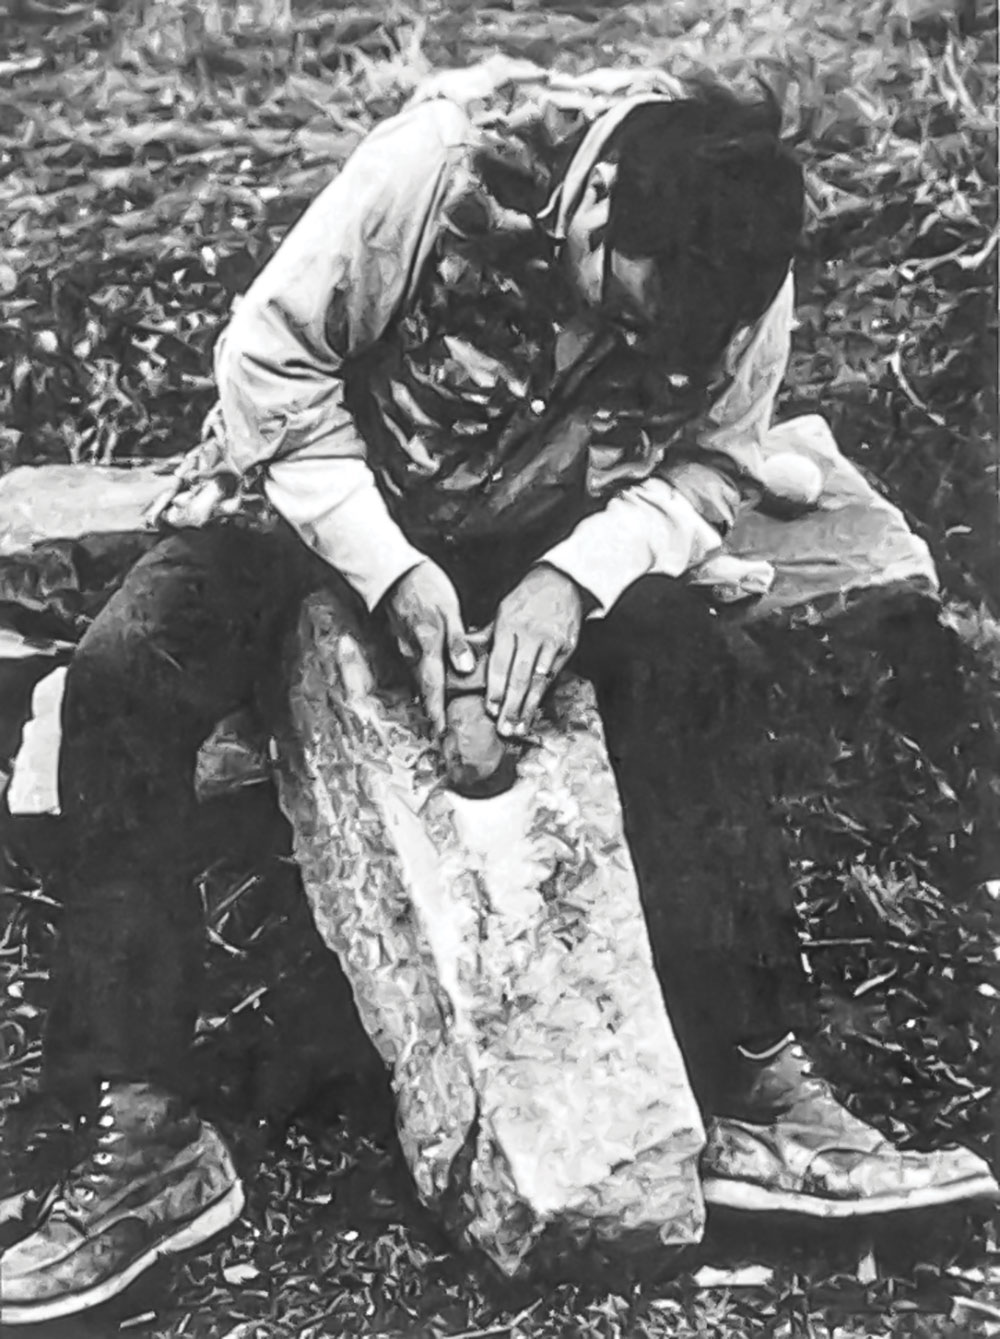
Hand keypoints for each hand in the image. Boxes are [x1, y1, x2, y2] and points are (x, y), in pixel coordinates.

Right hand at [385, 562, 473, 735]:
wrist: (392, 569)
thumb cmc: (424, 584)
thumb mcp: (448, 609)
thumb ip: (456, 641)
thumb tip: (465, 668)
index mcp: (428, 646)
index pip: (434, 686)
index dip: (437, 710)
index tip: (439, 731)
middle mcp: (413, 651)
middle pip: (424, 687)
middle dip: (432, 708)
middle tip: (439, 729)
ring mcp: (405, 645)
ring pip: (418, 675)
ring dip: (428, 693)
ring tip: (437, 710)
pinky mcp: (402, 637)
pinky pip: (415, 662)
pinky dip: (423, 674)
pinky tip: (432, 676)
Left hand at [486, 564, 583, 737]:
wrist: (561, 581)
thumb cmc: (526, 599)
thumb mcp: (501, 612)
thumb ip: (487, 637)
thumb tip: (464, 657)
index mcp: (509, 625)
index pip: (500, 663)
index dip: (495, 689)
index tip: (491, 710)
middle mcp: (530, 634)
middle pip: (519, 676)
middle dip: (511, 706)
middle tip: (504, 730)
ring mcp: (551, 641)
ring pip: (538, 680)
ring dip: (528, 706)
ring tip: (519, 727)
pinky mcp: (567, 646)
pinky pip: (554, 674)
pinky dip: (544, 693)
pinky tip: (535, 709)